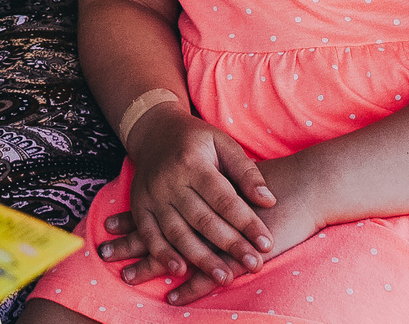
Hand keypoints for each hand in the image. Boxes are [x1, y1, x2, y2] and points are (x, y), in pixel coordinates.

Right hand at [94, 107, 276, 295]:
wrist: (153, 131)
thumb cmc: (197, 141)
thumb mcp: (223, 143)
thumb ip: (247, 172)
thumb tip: (269, 201)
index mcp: (193, 162)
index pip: (224, 198)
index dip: (246, 223)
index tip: (267, 244)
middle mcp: (169, 180)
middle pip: (203, 219)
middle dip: (230, 245)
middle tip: (254, 264)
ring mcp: (152, 195)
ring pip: (177, 232)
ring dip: (201, 258)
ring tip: (225, 278)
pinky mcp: (139, 206)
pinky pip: (149, 234)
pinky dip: (162, 254)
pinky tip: (180, 270)